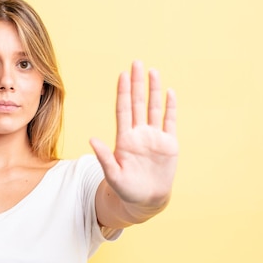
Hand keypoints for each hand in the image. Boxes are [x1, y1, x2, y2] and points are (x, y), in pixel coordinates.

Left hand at [90, 61, 177, 206]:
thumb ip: (104, 157)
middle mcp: (139, 134)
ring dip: (154, 90)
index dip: (123, 93)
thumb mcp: (113, 175)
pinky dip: (170, 107)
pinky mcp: (168, 144)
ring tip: (153, 71)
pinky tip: (170, 92)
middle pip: (138, 103)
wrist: (146, 200)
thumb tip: (92, 140)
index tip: (122, 75)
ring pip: (153, 108)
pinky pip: (170, 121)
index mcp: (124, 139)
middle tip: (136, 62)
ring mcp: (154, 137)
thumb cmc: (126, 190)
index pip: (123, 110)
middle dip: (137, 83)